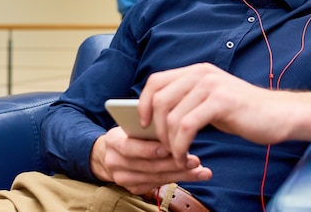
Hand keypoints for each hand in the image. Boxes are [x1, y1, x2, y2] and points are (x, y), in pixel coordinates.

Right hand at [89, 126, 211, 193]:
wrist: (109, 153)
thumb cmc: (129, 132)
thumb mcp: (133, 123)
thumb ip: (148, 124)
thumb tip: (173, 121)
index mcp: (113, 141)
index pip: (129, 147)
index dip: (149, 149)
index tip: (169, 147)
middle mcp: (115, 162)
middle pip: (146, 166)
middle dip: (173, 164)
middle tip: (195, 161)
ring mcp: (123, 178)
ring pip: (155, 178)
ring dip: (180, 174)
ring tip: (200, 170)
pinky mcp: (133, 188)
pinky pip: (157, 185)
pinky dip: (178, 179)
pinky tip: (195, 175)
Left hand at [138, 63, 310, 166]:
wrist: (277, 115)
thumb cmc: (241, 113)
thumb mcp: (209, 101)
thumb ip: (186, 102)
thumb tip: (154, 118)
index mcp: (196, 71)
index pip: (156, 80)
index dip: (144, 102)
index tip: (143, 124)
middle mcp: (201, 73)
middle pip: (160, 99)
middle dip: (157, 129)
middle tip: (164, 148)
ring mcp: (211, 85)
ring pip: (173, 116)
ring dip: (170, 142)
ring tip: (178, 156)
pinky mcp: (220, 101)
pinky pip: (187, 126)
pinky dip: (181, 145)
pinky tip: (186, 155)